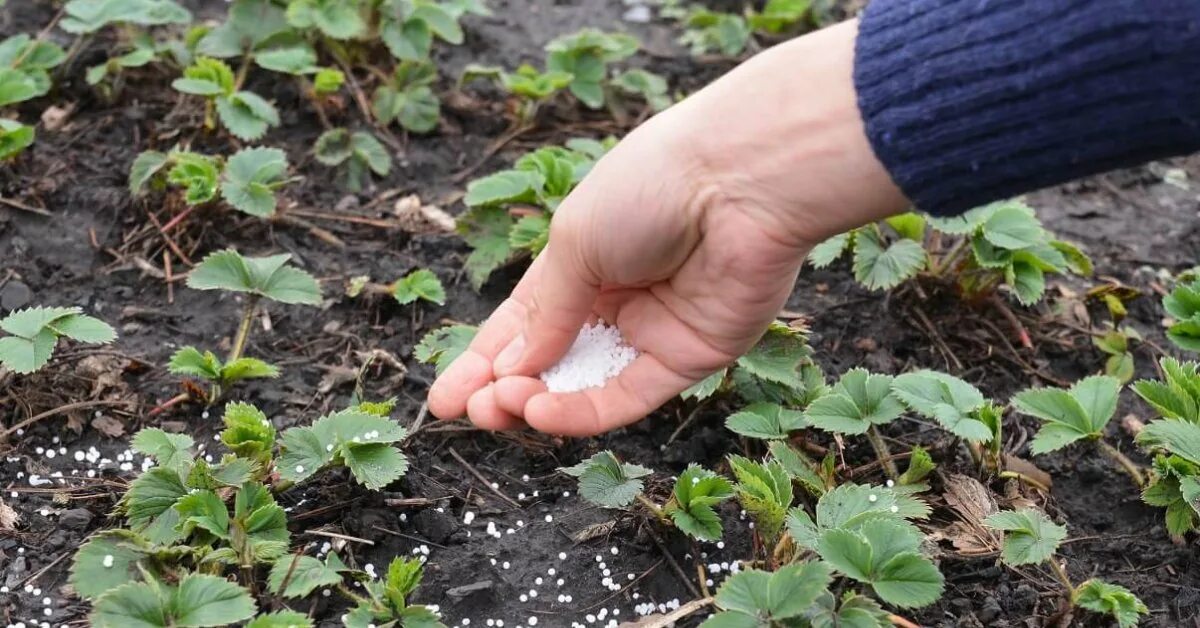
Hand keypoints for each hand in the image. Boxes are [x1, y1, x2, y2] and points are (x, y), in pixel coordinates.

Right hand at [428, 20, 907, 434]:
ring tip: (499, 409)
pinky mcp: (688, 360)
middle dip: (504, 390)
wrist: (740, 182)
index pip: (523, 324)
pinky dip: (582, 411)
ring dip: (537, 403)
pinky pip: (628, 396)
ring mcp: (651, 333)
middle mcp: (614, 302)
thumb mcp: (574, 243)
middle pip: (550, 362)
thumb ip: (546, 313)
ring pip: (584, 386)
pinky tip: (542, 413)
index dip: (484, 362)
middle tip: (472, 411)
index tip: (443, 399)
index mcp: (580, 263)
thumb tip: (512, 369)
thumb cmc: (649, 189)